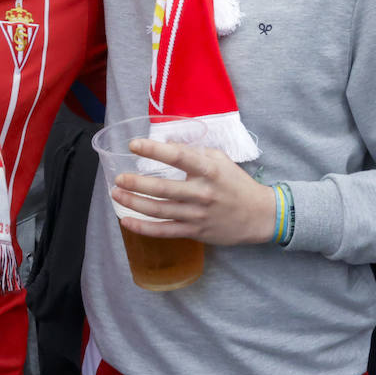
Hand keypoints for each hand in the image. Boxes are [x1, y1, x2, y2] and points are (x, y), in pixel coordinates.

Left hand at [111, 138, 275, 245]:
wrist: (259, 215)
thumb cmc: (237, 183)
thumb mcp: (221, 160)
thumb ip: (195, 151)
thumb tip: (167, 142)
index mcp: (210, 170)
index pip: (179, 157)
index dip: (155, 150)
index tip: (134, 144)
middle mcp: (202, 193)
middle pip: (164, 188)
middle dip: (137, 183)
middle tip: (118, 177)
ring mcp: (197, 215)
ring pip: (160, 210)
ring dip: (134, 203)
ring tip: (116, 194)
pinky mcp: (195, 232)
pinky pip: (164, 231)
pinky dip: (143, 228)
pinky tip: (126, 221)